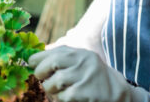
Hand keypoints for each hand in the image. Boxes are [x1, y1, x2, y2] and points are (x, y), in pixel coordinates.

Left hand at [28, 46, 149, 101]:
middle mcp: (83, 62)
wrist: (117, 95)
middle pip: (51, 64)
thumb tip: (33, 60)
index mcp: (80, 53)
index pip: (53, 52)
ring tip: (57, 91)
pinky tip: (69, 98)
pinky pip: (62, 97)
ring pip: (53, 83)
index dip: (38, 59)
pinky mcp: (84, 93)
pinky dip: (61, 99)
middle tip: (42, 78)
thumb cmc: (92, 79)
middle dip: (41, 73)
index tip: (32, 64)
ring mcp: (84, 77)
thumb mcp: (81, 63)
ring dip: (50, 89)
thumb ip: (62, 58)